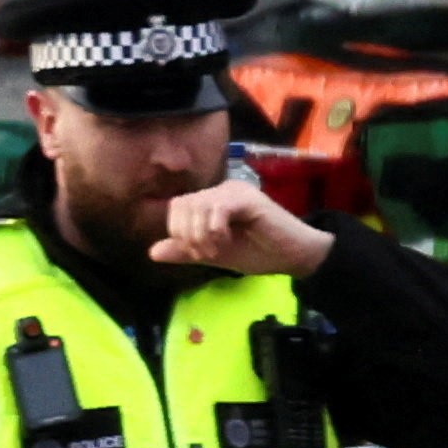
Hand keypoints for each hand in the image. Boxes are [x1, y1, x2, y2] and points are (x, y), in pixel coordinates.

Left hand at [148, 180, 336, 275]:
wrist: (294, 256)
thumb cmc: (260, 253)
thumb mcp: (215, 255)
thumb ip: (186, 251)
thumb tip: (152, 252)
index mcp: (212, 201)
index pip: (177, 207)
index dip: (179, 232)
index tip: (198, 254)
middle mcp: (221, 190)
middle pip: (182, 204)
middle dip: (187, 235)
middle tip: (206, 254)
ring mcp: (235, 192)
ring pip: (197, 205)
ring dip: (200, 235)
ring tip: (217, 250)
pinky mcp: (247, 198)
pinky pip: (217, 207)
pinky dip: (214, 229)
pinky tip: (225, 241)